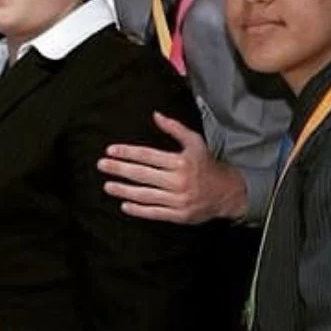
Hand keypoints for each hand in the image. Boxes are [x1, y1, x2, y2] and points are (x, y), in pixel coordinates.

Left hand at [98, 112, 246, 223]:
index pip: (148, 156)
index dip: (127, 153)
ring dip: (124, 190)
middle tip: (101, 165)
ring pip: (146, 195)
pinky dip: (139, 210)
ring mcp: (179, 199)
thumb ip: (174, 128)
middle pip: (142, 174)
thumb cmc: (207, 165)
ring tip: (108, 186)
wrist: (229, 192)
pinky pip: (155, 212)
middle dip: (119, 169)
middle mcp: (179, 181)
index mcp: (180, 161)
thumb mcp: (195, 142)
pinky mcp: (180, 215)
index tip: (110, 151)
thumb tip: (155, 115)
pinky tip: (124, 205)